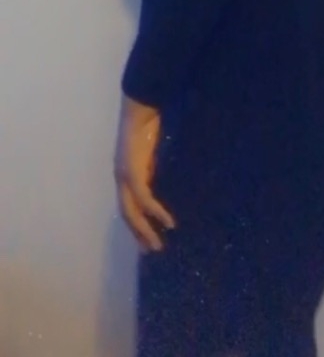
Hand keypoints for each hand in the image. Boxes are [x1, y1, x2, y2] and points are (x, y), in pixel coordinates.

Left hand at [114, 96, 175, 251]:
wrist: (141, 106)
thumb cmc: (149, 124)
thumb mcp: (154, 151)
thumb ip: (155, 167)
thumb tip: (169, 181)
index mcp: (126, 174)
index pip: (129, 206)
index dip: (138, 223)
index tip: (149, 238)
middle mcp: (121, 178)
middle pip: (127, 214)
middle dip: (139, 234)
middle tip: (153, 249)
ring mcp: (124, 176)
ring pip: (132, 211)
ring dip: (144, 229)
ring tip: (157, 244)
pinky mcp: (132, 171)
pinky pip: (143, 198)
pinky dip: (154, 211)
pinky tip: (167, 221)